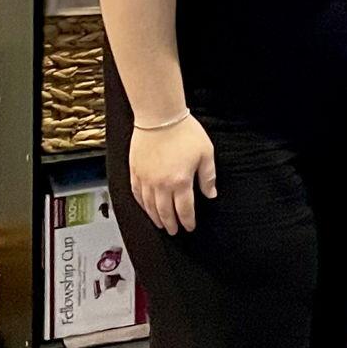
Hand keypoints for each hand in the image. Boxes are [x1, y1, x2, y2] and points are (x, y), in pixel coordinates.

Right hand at [129, 115, 217, 232]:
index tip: (189, 227)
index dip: (187, 221)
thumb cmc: (184, 131)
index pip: (184, 209)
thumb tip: (211, 194)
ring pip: (149, 206)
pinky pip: (137, 194)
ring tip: (160, 224)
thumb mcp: (205, 153)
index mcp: (180, 182)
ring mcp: (146, 179)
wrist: (159, 115)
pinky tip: (145, 208)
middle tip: (174, 231)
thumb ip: (208, 177)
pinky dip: (142, 204)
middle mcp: (161, 184)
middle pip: (165, 212)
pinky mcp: (135, 171)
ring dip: (156, 217)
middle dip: (171, 224)